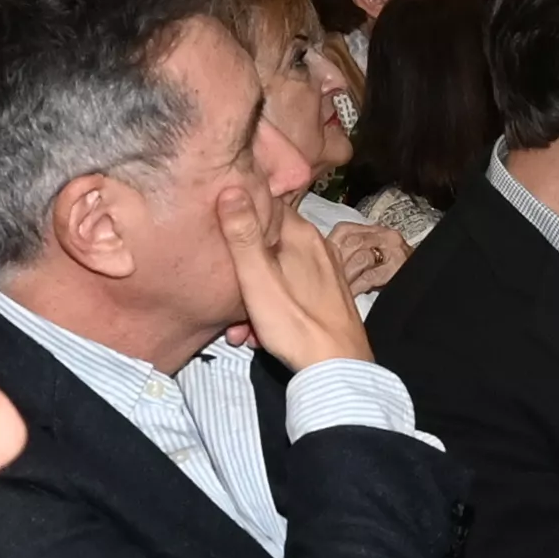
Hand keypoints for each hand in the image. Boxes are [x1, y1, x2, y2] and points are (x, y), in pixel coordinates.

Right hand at [213, 181, 374, 373]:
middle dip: (244, 269)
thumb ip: (242, 235)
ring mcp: (327, 271)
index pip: (266, 205)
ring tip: (243, 327)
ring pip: (280, 272)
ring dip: (256, 295)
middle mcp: (319, 246)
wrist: (337, 369)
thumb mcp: (257, 278)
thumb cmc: (295, 323)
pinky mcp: (330, 295)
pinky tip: (263, 332)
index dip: (241, 217)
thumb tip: (232, 188)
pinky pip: (294, 291)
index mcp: (302, 234)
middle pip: (270, 243)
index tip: (221, 235)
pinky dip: (275, 307)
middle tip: (229, 299)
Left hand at [320, 216, 413, 299]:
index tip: (314, 262)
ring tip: (336, 289)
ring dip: (345, 276)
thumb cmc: (388, 273)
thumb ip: (347, 253)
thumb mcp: (368, 256)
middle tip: (322, 279)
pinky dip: (357, 286)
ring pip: (361, 258)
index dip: (327, 245)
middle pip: (351, 243)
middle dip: (335, 263)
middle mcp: (385, 235)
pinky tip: (350, 294)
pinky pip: (371, 276)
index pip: (344, 229)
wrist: (422, 283)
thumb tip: (316, 259)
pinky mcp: (399, 267)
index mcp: (374, 230)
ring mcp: (394, 250)